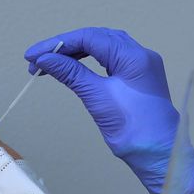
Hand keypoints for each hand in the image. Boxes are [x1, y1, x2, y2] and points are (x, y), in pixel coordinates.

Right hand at [25, 27, 193, 193]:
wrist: (159, 156)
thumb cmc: (136, 132)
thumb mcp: (98, 98)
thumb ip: (71, 74)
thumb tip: (46, 59)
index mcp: (135, 57)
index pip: (89, 37)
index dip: (59, 44)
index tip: (34, 55)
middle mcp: (141, 56)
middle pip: (96, 38)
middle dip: (65, 47)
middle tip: (38, 60)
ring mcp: (141, 67)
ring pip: (104, 48)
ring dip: (76, 53)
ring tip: (51, 65)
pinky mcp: (138, 79)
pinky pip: (111, 61)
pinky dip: (90, 62)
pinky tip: (74, 68)